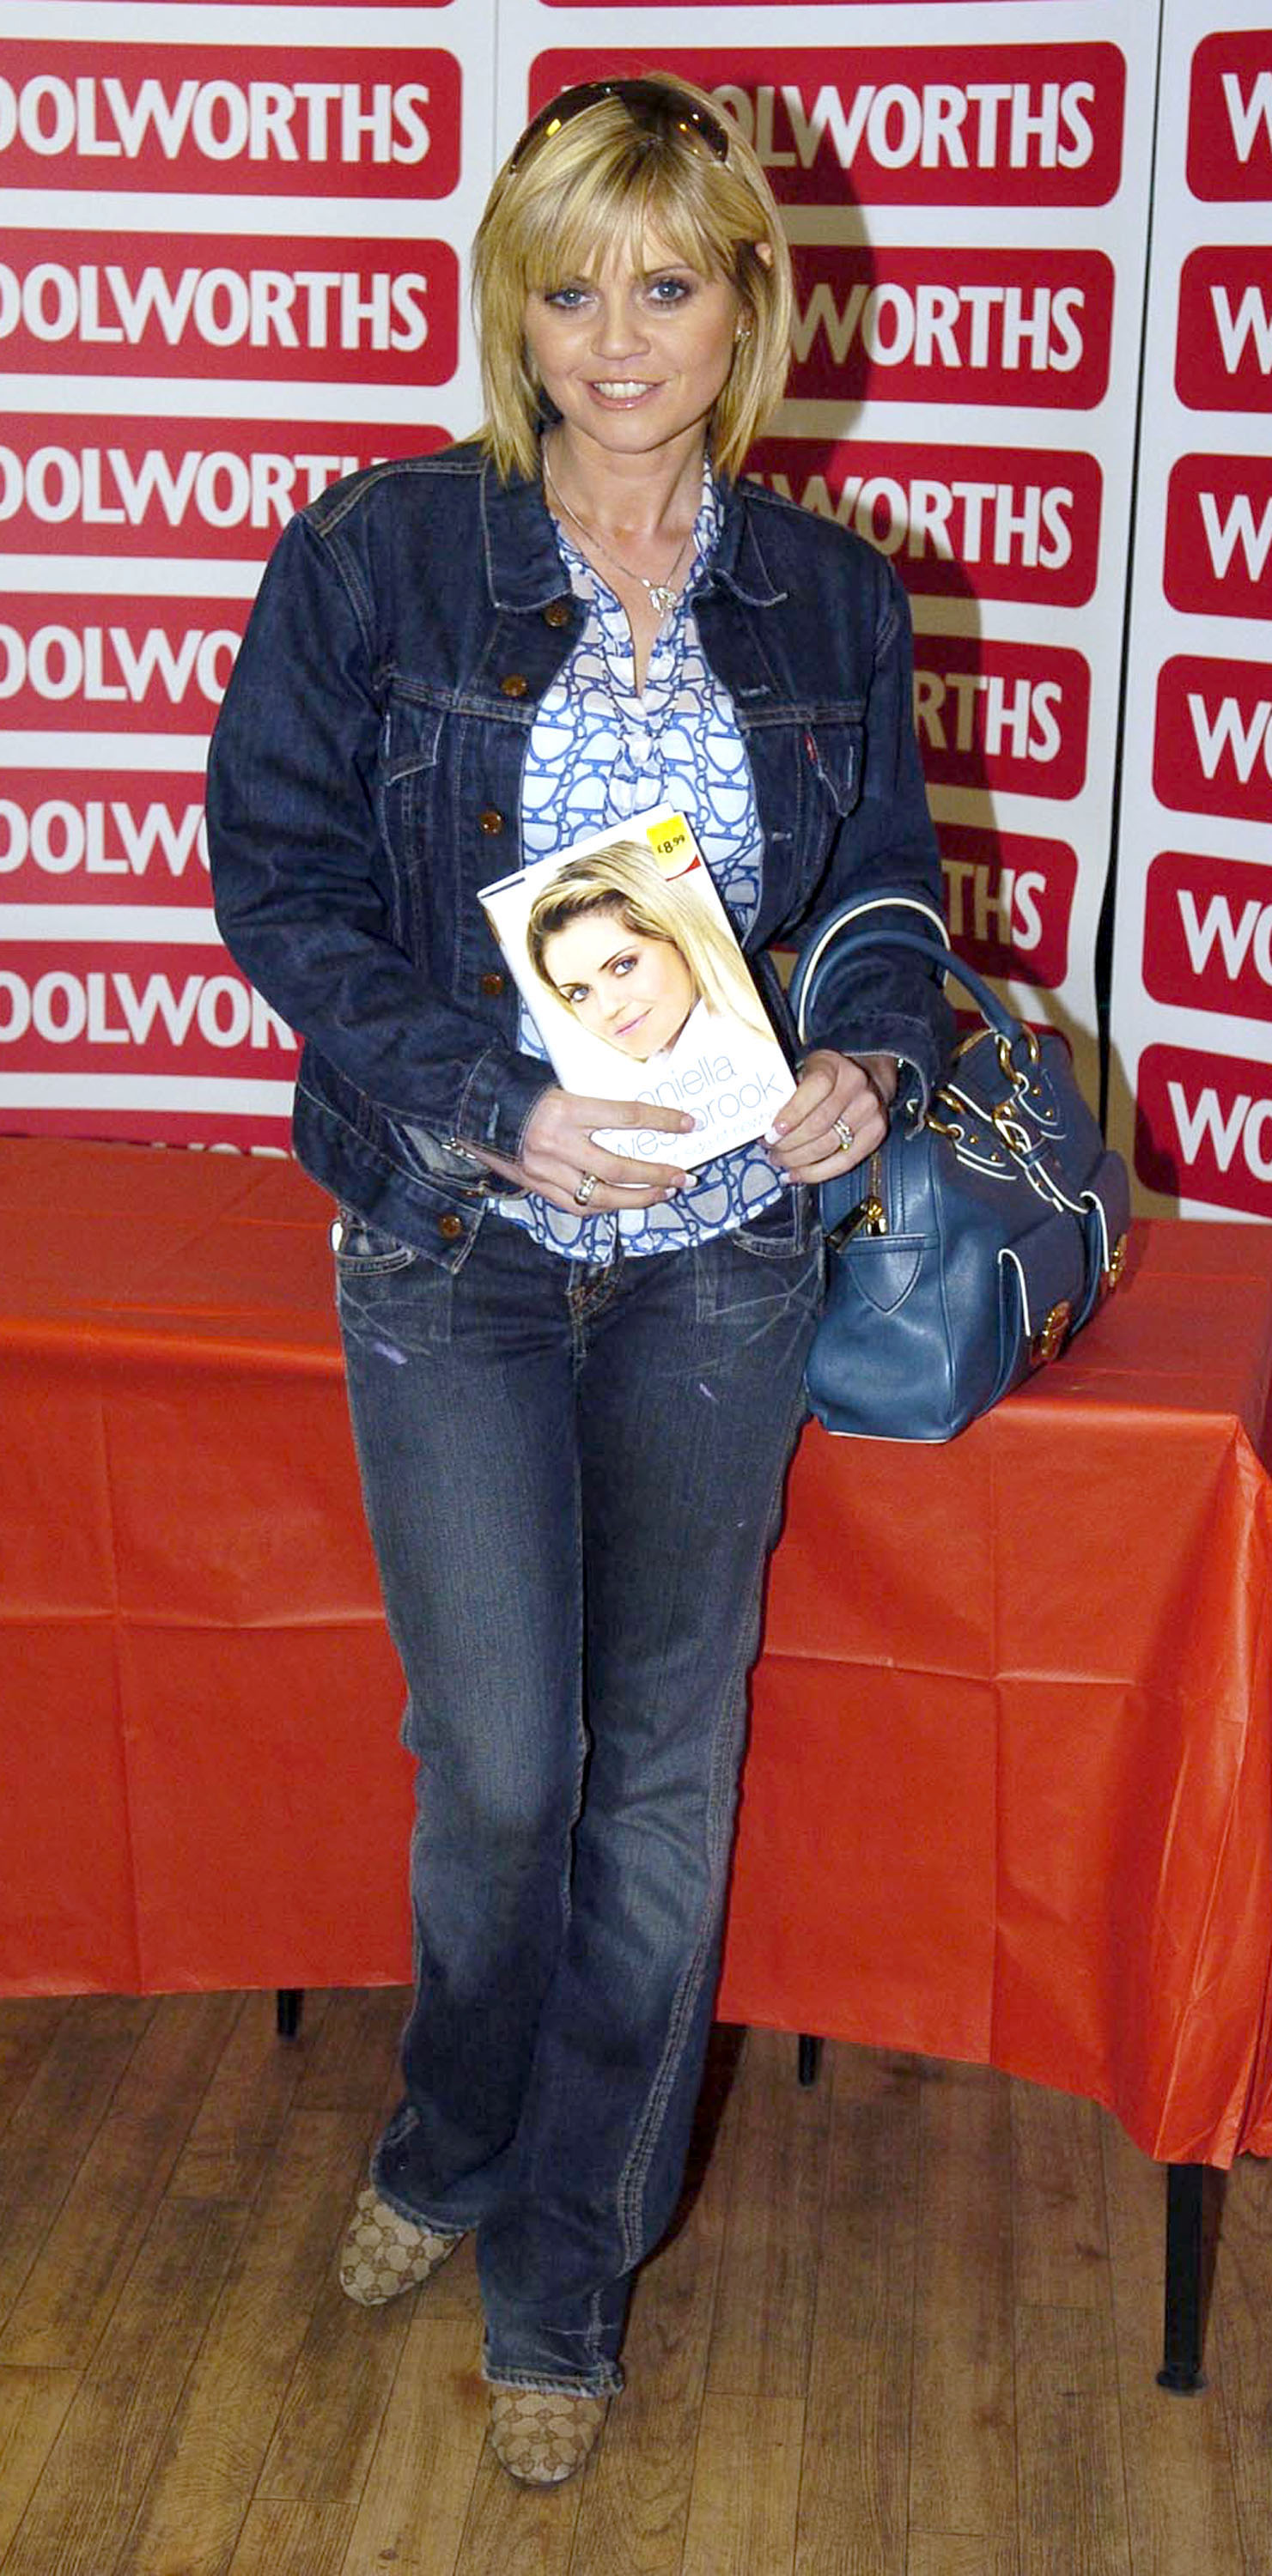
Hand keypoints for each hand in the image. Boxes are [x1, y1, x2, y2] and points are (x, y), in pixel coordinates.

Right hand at [467, 1087, 696, 1214]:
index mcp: (565, 1109)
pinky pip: (575, 1206)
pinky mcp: (534, 1187)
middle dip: (655, 1175)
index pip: (626, 1117)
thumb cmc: (519, 1091)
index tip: (689, 1125)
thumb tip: (636, 1119)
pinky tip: (621, 1202)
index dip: (662, 1122)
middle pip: (618, 1167)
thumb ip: (591, 1106)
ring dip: (636, 1199)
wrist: (471, 1107)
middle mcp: (555, 1143)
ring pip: (599, 1197)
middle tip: (683, 1177)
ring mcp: (543, 1170)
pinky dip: (602, 1207)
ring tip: (661, 1194)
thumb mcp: (558, 1087)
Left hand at [764, 1049, 896, 1182]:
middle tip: (771, 1150)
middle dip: (789, 1143)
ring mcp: (870, 1111)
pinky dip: (816, 1173)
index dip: (791, 1114)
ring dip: (798, 1160)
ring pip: (828, 1146)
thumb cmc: (826, 1078)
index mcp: (834, 1066)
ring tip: (781, 1161)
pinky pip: (844, 1162)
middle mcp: (857, 1087)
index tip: (771, 1133)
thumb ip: (787, 1093)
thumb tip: (762, 1125)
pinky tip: (797, 1174)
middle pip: (819, 1124)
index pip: (815, 1089)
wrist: (865, 1078)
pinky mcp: (876, 1133)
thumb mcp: (804, 1072)